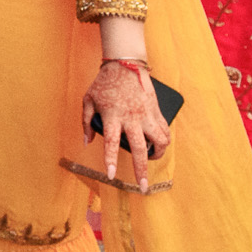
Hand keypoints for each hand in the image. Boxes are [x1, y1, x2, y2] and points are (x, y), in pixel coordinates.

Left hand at [82, 59, 170, 187]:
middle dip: (141, 169)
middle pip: (139, 148)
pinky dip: (164, 140)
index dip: (111, 160)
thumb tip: (87, 143)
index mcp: (112, 116)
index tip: (112, 175)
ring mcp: (146, 114)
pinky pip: (165, 129)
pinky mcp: (156, 110)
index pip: (110, 143)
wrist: (125, 64)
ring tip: (153, 159)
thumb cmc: (104, 83)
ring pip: (159, 140)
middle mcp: (131, 117)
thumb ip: (86, 122)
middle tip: (142, 186)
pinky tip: (159, 144)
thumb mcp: (87, 100)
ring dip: (158, 154)